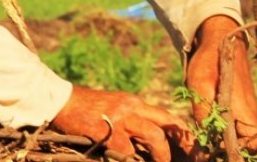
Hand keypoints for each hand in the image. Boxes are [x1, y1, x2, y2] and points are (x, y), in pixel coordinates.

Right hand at [50, 85, 192, 161]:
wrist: (62, 102)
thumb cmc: (88, 109)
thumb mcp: (116, 107)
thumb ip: (134, 119)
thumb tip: (150, 142)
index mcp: (136, 103)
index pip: (167, 117)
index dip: (183, 133)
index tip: (194, 148)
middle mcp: (133, 108)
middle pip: (167, 125)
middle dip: (181, 145)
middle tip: (189, 159)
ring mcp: (122, 119)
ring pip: (154, 137)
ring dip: (162, 155)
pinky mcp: (109, 132)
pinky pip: (128, 152)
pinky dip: (131, 159)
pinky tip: (127, 160)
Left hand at [185, 15, 256, 153]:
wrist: (221, 40)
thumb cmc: (210, 62)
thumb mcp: (199, 88)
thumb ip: (204, 117)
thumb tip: (203, 146)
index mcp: (245, 111)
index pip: (253, 145)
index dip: (236, 151)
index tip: (216, 147)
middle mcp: (251, 113)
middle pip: (248, 144)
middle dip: (228, 146)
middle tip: (208, 140)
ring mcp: (249, 109)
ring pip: (243, 135)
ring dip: (226, 137)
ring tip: (207, 128)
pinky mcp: (243, 105)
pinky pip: (239, 125)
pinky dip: (226, 127)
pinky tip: (210, 118)